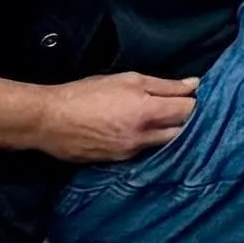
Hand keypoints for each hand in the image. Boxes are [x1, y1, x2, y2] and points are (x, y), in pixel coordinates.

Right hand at [17, 71, 205, 165]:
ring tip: (160, 118)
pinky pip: (142, 152)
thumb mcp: (129, 80)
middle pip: (180, 132)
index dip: (193, 101)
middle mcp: (141, 139)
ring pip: (162, 145)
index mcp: (147, 114)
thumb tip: (194, 85)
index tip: (190, 95)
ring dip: (167, 132)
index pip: (188, 112)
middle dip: (184, 120)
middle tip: (179, 107)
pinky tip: (138, 130)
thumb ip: (165, 85)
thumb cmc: (87, 94)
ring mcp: (129, 154)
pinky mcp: (116, 162)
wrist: (49, 120)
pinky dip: (147, 141)